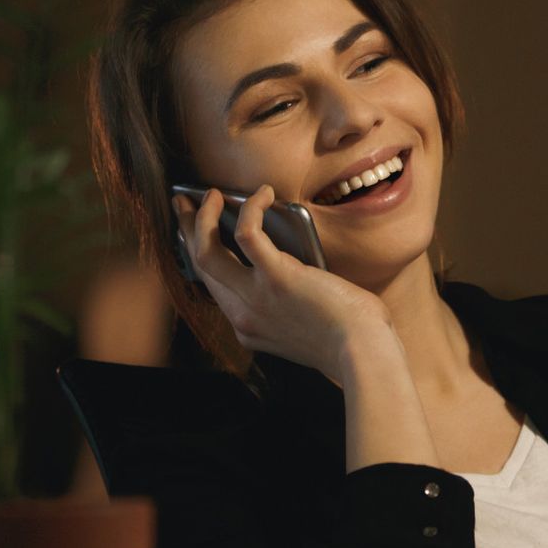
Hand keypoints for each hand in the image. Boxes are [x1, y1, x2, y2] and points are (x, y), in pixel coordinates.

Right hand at [173, 185, 391, 379]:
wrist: (362, 354)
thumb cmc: (349, 341)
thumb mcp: (302, 331)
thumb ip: (287, 308)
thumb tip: (294, 268)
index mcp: (248, 328)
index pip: (214, 287)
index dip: (204, 256)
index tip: (201, 234)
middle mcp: (243, 315)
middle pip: (200, 266)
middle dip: (188, 229)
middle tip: (185, 204)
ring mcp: (255, 297)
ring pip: (206, 252)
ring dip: (202, 218)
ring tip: (210, 195)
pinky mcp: (277, 277)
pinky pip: (247, 234)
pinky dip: (251, 208)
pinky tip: (263, 194)